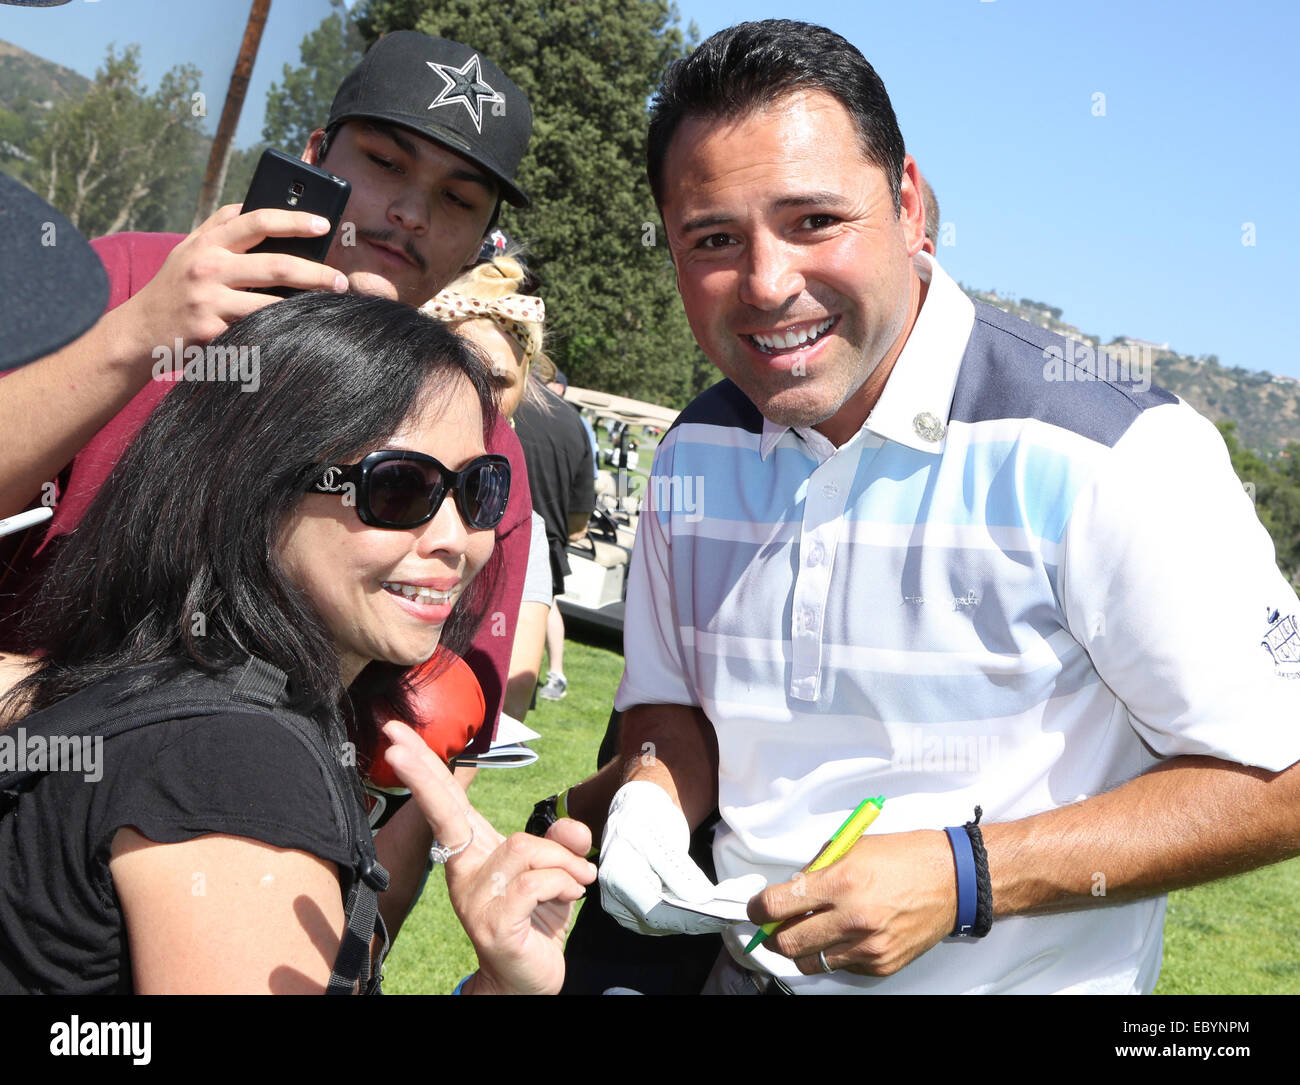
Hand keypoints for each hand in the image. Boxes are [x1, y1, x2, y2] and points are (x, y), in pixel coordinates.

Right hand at [119, 203, 348, 362]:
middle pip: (275, 265)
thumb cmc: (175, 287)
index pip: (256, 221)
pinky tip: (304, 331)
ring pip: (272, 302)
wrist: (138, 331)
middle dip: (315, 272)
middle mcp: (208, 267)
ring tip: (329, 305)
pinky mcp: (211, 331)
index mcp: (208, 242)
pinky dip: (283, 329)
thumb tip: (263, 204)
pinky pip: (258, 329)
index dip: (293, 220)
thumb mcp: (190, 249)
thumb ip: (221, 226)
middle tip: (340, 280)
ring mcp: (208, 301)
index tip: (323, 223)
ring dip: (306, 305)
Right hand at [381, 722, 595, 994]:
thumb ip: (563, 844)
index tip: (395, 735)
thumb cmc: (536, 923)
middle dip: (421, 774)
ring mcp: (473, 898)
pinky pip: (536, 881)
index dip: (423, 768)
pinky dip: (565, 883)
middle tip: (393, 744)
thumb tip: (575, 828)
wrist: (530, 981)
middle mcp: (464, 872)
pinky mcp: (493, 922)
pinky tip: (572, 896)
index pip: (447, 802)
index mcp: (473, 853)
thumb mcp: (556, 875)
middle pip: (445, 812)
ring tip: (577, 881)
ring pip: (524, 847)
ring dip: (563, 862)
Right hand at [598, 781, 763, 935]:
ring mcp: (626, 907)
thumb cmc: (647, 814)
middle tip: (738, 909)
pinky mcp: (640, 910)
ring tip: (736, 905)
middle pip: (664, 921)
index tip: (724, 912)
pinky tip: (719, 903)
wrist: (636, 810)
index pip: (656, 909)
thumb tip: (699, 900)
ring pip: (669, 923)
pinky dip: (694, 912)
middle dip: (703, 918)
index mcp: (617, 875)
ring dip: (703, 917)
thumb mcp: (661, 834)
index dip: (691, 916)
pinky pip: (669, 917)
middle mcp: (615, 898)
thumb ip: (676, 869)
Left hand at [748, 830, 956, 976]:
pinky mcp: (882, 964)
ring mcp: (867, 946)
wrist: (953, 880)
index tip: (756, 909)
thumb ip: (817, 870)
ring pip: (810, 961)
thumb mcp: (852, 847)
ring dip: (802, 948)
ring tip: (810, 930)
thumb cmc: (904, 856)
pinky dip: (835, 953)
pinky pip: (841, 966)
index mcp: (840, 882)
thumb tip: (789, 890)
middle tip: (775, 925)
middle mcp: (851, 918)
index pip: (776, 906)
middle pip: (786, 943)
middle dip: (773, 934)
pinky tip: (845, 934)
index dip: (757, 909)